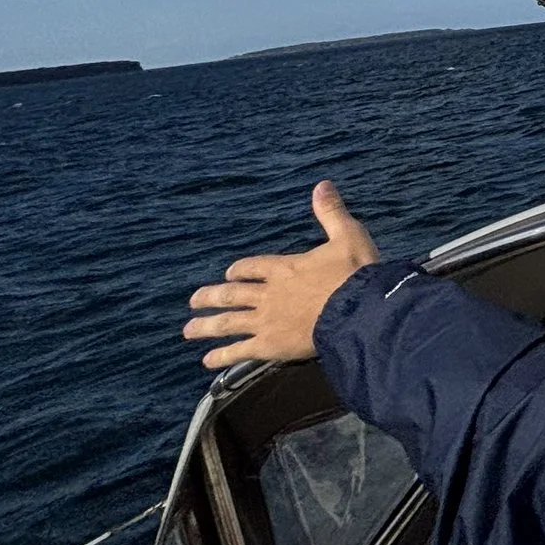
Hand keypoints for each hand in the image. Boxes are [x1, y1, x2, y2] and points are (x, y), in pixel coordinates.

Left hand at [184, 181, 380, 368]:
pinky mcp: (269, 345)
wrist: (356, 311)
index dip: (239, 270)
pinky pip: (239, 351)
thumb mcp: (348, 235)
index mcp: (284, 268)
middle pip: (232, 294)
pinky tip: (207, 360)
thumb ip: (331, 212)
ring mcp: (266, 321)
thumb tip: (322, 184)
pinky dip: (222, 355)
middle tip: (193, 301)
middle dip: (211, 297)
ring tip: (188, 329)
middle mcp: (268, 294)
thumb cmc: (354, 273)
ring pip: (228, 322)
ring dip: (207, 326)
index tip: (229, 273)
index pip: (253, 266)